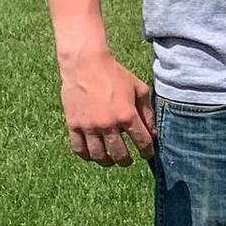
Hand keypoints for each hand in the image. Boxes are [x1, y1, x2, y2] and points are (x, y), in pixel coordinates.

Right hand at [58, 48, 155, 164]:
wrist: (85, 64)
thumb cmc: (115, 74)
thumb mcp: (138, 89)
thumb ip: (147, 113)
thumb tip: (153, 133)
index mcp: (127, 115)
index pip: (142, 142)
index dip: (147, 151)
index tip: (147, 154)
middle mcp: (108, 124)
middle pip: (119, 154)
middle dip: (126, 161)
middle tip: (128, 161)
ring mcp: (89, 126)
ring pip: (98, 156)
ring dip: (107, 161)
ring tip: (111, 160)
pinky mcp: (73, 125)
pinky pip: (79, 149)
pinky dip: (87, 156)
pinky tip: (93, 154)